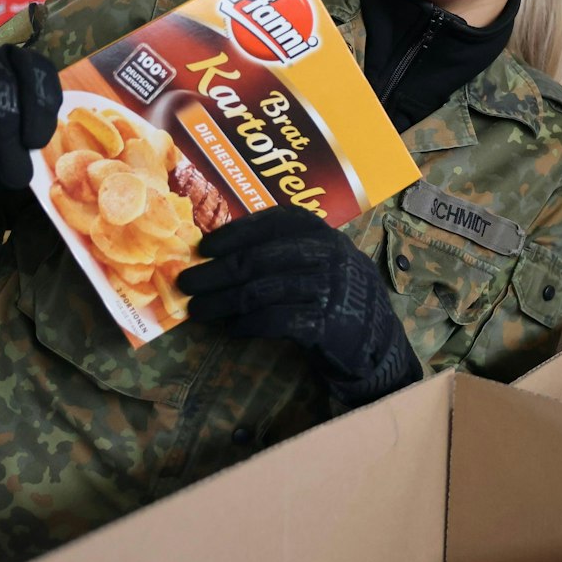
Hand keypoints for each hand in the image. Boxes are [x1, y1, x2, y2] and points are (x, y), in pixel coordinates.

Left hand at [178, 208, 417, 407]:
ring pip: (262, 291)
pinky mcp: (328, 323)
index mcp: (322, 233)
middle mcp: (327, 255)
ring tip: (198, 311)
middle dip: (216, 272)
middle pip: (259, 259)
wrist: (375, 339)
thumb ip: (283, 252)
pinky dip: (249, 325)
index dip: (236, 232)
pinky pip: (278, 321)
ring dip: (223, 302)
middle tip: (186, 282)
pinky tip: (231, 330)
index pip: (273, 223)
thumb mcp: (318, 262)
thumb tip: (219, 255)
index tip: (204, 246)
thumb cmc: (334, 295)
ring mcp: (329, 289)